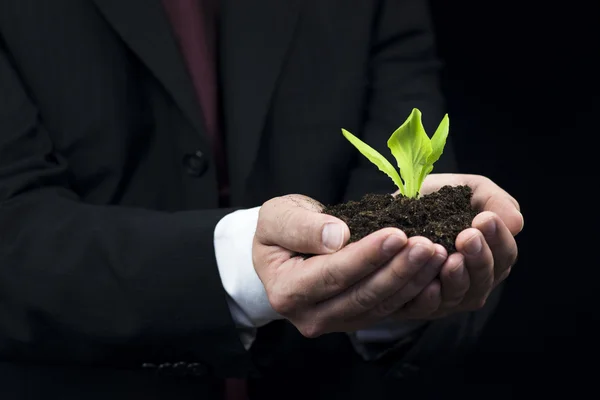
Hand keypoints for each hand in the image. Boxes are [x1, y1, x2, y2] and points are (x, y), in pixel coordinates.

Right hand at [252, 195, 448, 336]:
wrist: (283, 252)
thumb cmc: (279, 231)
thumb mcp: (277, 217)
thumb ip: (300, 227)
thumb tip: (337, 236)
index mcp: (287, 292)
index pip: (333, 274)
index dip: (367, 256)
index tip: (397, 234)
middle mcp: (311, 316)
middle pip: (363, 296)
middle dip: (398, 270)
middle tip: (428, 246)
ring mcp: (337, 323)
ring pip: (382, 306)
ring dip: (413, 281)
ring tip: (438, 253)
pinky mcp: (358, 320)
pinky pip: (390, 310)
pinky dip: (415, 292)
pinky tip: (436, 273)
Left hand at [402, 173, 523, 318]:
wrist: (391, 210)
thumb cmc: (435, 198)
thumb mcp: (466, 189)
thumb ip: (494, 200)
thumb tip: (517, 224)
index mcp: (490, 252)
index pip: (504, 253)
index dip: (498, 238)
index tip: (484, 218)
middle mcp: (475, 278)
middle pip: (486, 277)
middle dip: (479, 257)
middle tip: (467, 236)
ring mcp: (450, 295)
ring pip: (462, 294)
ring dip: (458, 278)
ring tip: (451, 259)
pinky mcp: (421, 305)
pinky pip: (429, 308)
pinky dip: (431, 298)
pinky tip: (429, 285)